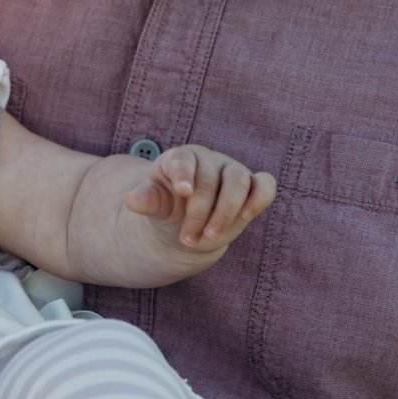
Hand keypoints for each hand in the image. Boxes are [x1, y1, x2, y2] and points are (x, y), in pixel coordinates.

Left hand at [122, 145, 274, 263]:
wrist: (188, 225)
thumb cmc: (168, 211)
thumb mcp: (155, 207)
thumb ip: (148, 201)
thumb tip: (132, 200)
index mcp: (180, 159)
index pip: (182, 159)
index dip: (184, 174)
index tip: (183, 192)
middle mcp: (208, 160)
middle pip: (210, 179)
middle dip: (198, 213)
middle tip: (186, 239)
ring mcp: (232, 170)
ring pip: (238, 180)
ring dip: (226, 211)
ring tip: (210, 236)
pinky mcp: (253, 185)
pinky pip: (265, 185)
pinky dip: (259, 199)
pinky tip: (246, 216)